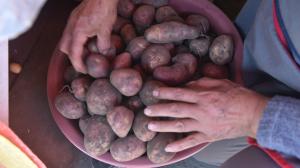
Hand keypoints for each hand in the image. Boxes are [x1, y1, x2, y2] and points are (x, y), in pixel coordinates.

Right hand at [59, 0, 117, 72]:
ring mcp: (71, 21)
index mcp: (77, 32)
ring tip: (86, 53)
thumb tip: (104, 53)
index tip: (84, 71)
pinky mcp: (75, 17)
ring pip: (66, 39)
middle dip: (73, 57)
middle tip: (84, 63)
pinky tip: (86, 40)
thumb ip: (103, 44)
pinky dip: (76, 40)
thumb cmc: (104, 9)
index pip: (73, 54)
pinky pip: (70, 32)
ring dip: (74, 48)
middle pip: (65, 48)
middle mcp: (70, 27)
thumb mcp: (105, 30)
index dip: (78, 64)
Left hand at [144, 78, 268, 151]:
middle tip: (146, 110)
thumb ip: (202, 82)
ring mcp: (204, 125)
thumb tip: (186, 84)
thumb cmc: (237, 95)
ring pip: (180, 126)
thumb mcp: (220, 82)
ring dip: (163, 126)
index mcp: (203, 96)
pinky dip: (179, 145)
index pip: (180, 93)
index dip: (165, 92)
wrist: (253, 113)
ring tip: (149, 126)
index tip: (154, 92)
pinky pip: (191, 141)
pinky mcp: (208, 136)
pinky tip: (167, 148)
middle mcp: (201, 110)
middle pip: (176, 109)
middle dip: (159, 110)